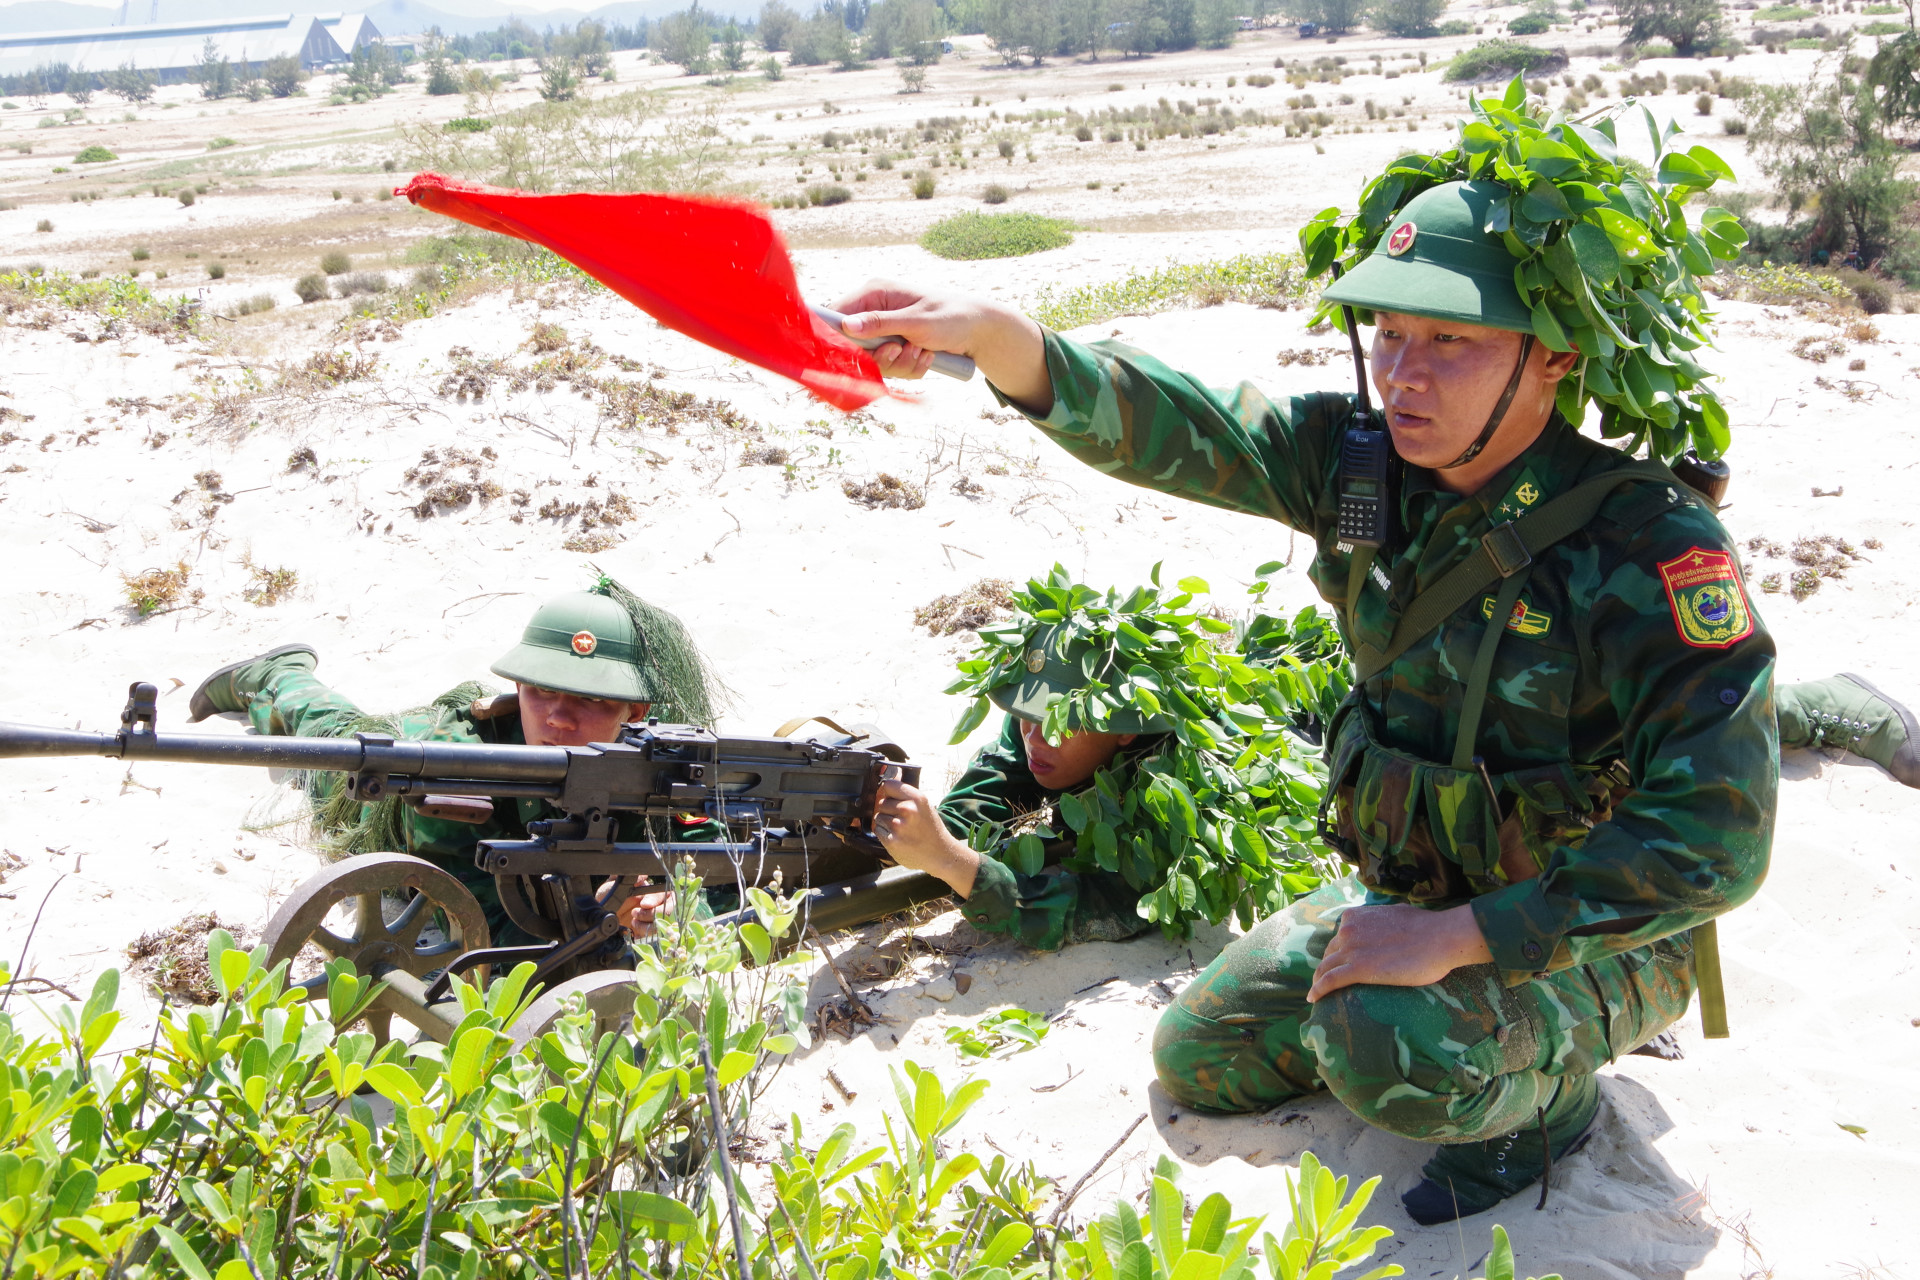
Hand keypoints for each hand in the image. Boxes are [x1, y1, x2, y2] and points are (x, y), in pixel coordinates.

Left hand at [599, 881, 672, 938]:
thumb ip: (630, 878)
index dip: (655, 899)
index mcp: (651, 891)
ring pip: (662, 925)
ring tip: (633, 923)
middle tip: (635, 914)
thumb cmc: (608, 896)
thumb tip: (643, 875)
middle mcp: (656, 905)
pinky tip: (634, 932)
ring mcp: (653, 919)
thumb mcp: (615, 883)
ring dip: (648, 926)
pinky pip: (654, 936)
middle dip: (653, 914)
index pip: (664, 894)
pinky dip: (644, 935)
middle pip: (668, 910)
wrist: (600, 914)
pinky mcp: (648, 932)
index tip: (643, 904)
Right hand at [832, 280, 1050, 410]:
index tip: (850, 353)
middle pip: (853, 345)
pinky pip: (890, 368)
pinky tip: (926, 356)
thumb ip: (881, 323)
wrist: (979, 330)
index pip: (836, 313)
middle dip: (881, 356)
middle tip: (903, 350)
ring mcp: (885, 330)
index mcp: (875, 293)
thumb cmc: (951, 316)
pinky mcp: (894, 346)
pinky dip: (909, 368)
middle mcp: (875, 311)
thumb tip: (847, 326)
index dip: (837, 336)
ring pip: (874, 361)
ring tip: (922, 350)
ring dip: (900, 364)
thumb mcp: (916, 320)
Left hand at [875, 777, 980, 897]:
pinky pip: (878, 830)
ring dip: (885, 823)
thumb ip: (907, 795)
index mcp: (917, 798)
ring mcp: (899, 826)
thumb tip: (889, 780)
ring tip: (900, 829)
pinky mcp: (892, 841)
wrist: (940, 853)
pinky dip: (884, 834)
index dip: (887, 791)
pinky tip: (897, 837)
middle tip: (900, 818)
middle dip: (887, 810)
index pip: (889, 785)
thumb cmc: (931, 829)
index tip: (889, 796)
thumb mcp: (924, 806)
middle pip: (881, 802)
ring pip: (878, 817)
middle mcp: (908, 810)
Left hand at [1306, 902, 1492, 1002]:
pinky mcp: (1358, 968)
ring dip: (1318, 980)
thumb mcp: (1396, 912)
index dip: (1337, 951)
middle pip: (1330, 953)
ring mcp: (1352, 949)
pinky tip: (1313, 999)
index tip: (1337, 962)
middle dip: (1327, 967)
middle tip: (1325, 980)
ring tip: (1316, 992)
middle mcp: (1348, 930)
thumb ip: (1383, 918)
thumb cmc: (1426, 927)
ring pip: (1326, 967)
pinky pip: (1330, 981)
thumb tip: (1388, 920)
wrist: (1440, 937)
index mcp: (1355, 916)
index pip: (1339, 937)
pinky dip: (1318, 990)